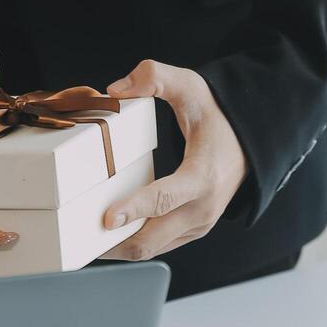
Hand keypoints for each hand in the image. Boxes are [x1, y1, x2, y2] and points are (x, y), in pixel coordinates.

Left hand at [98, 60, 247, 260]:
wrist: (250, 142)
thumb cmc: (217, 116)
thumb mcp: (191, 85)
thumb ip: (155, 77)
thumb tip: (115, 89)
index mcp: (203, 176)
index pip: (165, 199)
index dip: (135, 209)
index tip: (107, 218)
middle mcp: (203, 209)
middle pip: (152, 240)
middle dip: (113, 244)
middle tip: (76, 239)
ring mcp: (198, 225)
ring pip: (152, 249)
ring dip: (118, 249)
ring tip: (83, 243)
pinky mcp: (192, 231)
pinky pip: (158, 245)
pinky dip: (132, 244)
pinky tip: (107, 237)